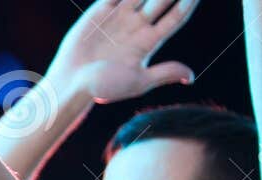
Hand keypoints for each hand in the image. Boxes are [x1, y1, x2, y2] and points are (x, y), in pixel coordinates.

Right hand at [49, 0, 198, 104]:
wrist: (70, 84)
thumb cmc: (102, 88)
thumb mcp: (137, 82)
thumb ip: (164, 73)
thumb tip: (191, 77)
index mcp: (149, 41)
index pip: (176, 16)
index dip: (189, 3)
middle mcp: (137, 25)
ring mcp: (120, 16)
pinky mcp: (101, 10)